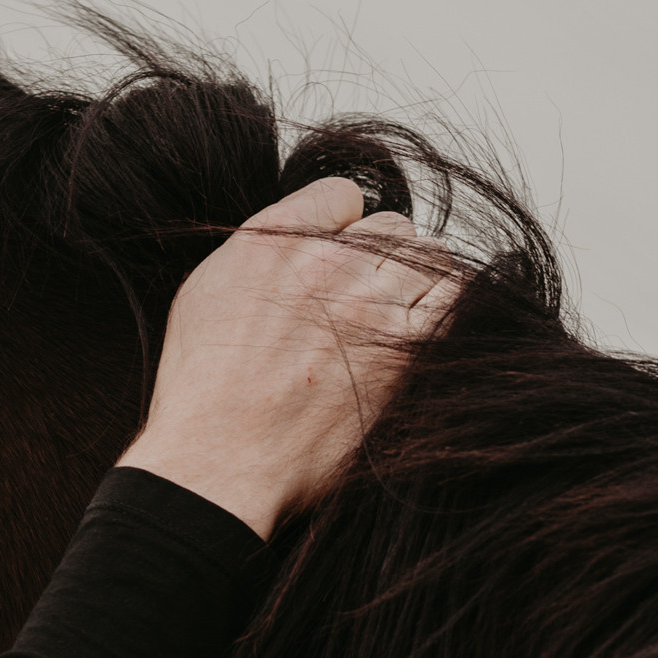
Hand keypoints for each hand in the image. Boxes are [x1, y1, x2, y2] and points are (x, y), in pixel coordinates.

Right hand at [118, 178, 458, 538]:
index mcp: (276, 240)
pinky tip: (426, 325)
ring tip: (394, 317)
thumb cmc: (201, 395)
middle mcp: (327, 262)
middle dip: (381, 256)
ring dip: (417, 280)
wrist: (218, 462)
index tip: (332, 257)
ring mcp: (371, 304)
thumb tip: (296, 241)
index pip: (342, 194)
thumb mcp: (203, 297)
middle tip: (362, 299)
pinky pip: (456, 296)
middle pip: (391, 226)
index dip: (341, 225)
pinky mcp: (406, 351)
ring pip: (429, 256)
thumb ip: (258, 255)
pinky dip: (448, 302)